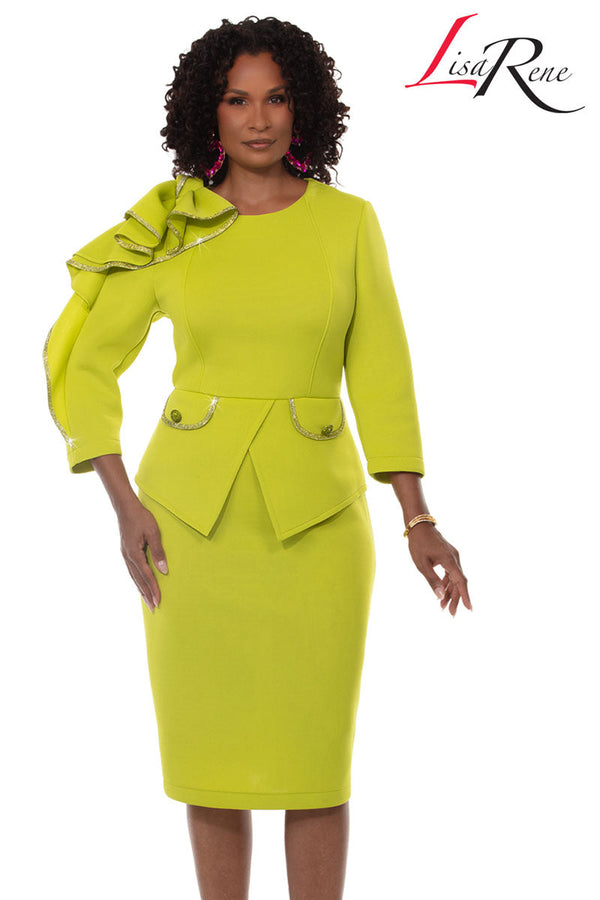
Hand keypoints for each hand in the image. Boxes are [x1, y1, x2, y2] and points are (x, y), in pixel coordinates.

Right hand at [116, 497, 168, 611]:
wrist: (126, 508)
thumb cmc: (141, 518)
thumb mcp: (153, 533)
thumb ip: (158, 552)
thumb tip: (164, 570)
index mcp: (134, 554)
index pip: (146, 576)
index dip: (153, 589)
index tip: (159, 601)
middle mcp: (128, 558)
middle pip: (138, 580)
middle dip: (147, 595)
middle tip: (153, 608)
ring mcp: (125, 555)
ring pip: (134, 577)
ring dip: (141, 590)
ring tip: (147, 601)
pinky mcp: (126, 552)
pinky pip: (131, 571)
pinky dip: (136, 581)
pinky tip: (139, 585)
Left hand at [406, 523, 470, 615]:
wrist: (419, 525)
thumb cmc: (418, 544)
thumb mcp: (422, 565)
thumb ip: (432, 581)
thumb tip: (441, 596)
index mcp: (449, 560)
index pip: (461, 581)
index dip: (465, 596)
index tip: (470, 608)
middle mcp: (455, 558)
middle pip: (459, 582)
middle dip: (456, 599)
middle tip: (452, 614)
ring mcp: (453, 557)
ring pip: (455, 578)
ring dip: (451, 592)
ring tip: (444, 607)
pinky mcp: (449, 556)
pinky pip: (451, 572)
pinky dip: (448, 583)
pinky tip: (443, 592)